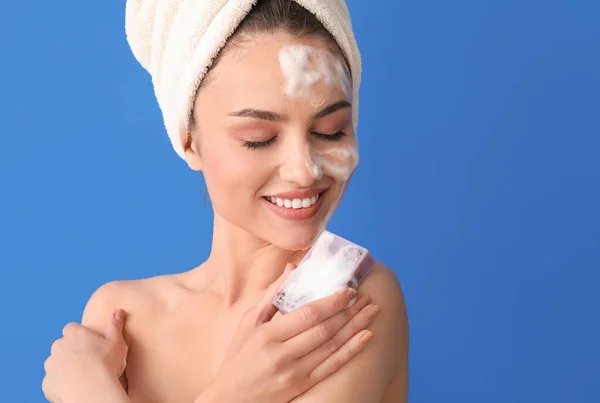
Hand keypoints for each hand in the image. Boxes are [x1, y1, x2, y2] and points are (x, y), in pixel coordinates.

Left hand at [42, 309, 128, 402]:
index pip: (72, 329)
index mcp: (74, 334)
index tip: (90, 344)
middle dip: (71, 352)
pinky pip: (53, 382)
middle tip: (88, 361)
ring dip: (65, 368)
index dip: (80, 336)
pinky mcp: (47, 383)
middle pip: (62, 346)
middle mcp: (58, 347)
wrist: (92, 392)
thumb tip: (118, 311)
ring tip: (82, 377)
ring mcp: (51, 366)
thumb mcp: (116, 342)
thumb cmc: (106, 365)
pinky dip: (61, 384)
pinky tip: (74, 388)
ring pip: (56, 364)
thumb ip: (115, 325)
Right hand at [207, 263, 379, 402]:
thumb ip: (271, 297)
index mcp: (266, 335)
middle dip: (348, 311)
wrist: (231, 399)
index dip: (330, 302)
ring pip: (331, 346)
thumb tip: (291, 269)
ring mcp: (293, 373)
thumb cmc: (239, 357)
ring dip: (355, 327)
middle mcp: (281, 355)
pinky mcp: (302, 386)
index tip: (348, 290)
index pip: (306, 314)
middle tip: (367, 297)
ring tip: (372, 312)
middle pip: (323, 329)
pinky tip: (366, 337)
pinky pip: (332, 367)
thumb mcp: (248, 324)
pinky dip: (351, 351)